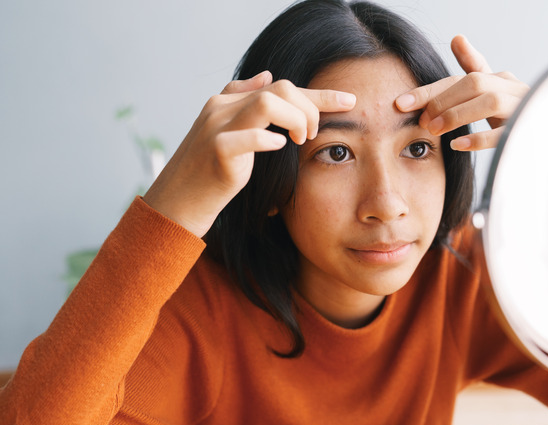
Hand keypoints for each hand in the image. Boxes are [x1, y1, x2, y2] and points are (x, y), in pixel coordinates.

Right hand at [143, 72, 356, 236]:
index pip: (281, 86)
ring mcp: (217, 128)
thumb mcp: (226, 132)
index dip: (318, 94)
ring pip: (269, 103)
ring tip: (300, 140)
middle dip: (310, 108)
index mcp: (227, 101)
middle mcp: (221, 108)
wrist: (176, 202)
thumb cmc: (208, 172)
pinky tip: (281, 147)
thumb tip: (266, 76)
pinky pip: (249, 136)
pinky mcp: (217, 151)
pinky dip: (270, 139)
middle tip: (313, 135)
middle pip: (281, 89)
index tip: (349, 102)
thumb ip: (245, 104)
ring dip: (297, 120)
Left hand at [395, 35, 528, 150]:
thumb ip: (474, 69)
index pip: (461, 77)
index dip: (431, 90)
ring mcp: (523, 107)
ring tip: (436, 130)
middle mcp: (512, 87)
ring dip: (457, 115)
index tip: (401, 103)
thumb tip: (457, 37)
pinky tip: (458, 144)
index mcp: (501, 79)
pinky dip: (479, 139)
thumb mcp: (493, 93)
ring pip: (489, 101)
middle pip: (474, 83)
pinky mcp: (529, 129)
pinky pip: (504, 132)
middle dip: (443, 101)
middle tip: (422, 121)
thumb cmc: (517, 114)